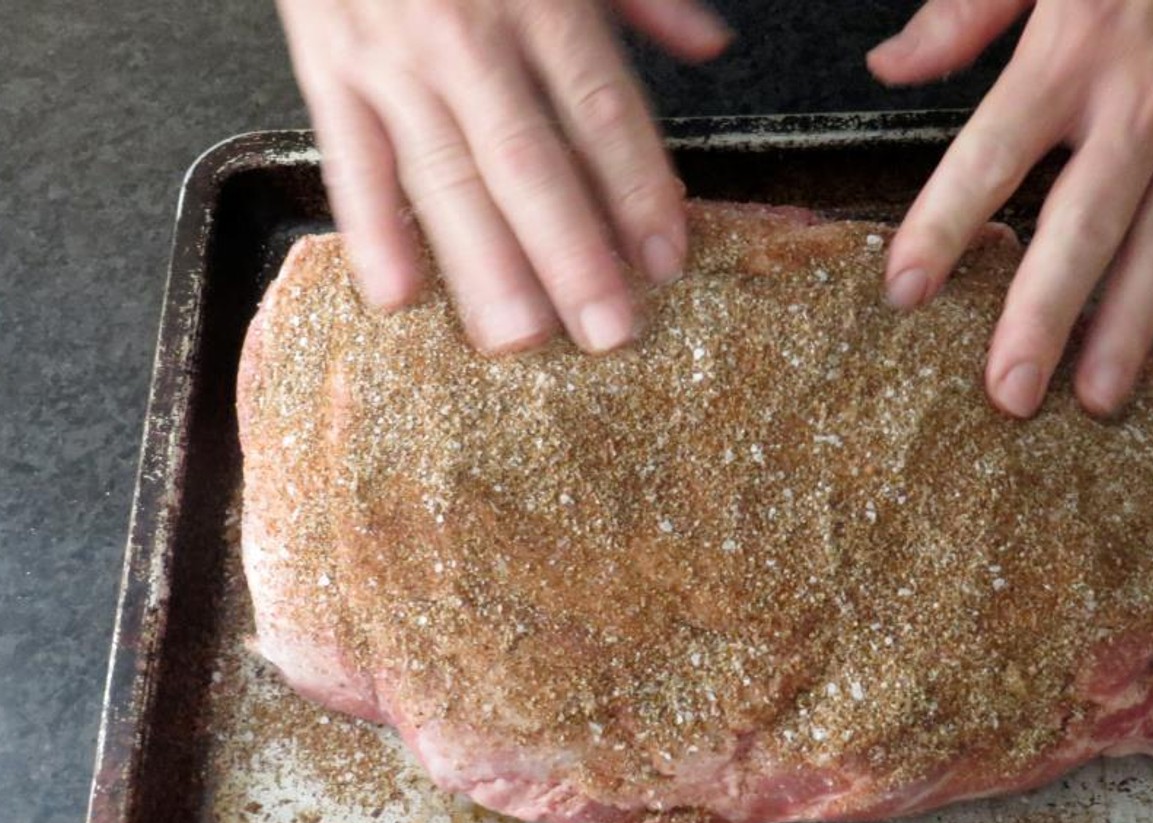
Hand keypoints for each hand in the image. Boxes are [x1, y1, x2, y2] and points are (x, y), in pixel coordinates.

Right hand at [276, 0, 730, 353]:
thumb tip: (709, 44)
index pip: (600, 109)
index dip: (637, 189)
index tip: (666, 260)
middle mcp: (467, 34)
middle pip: (528, 160)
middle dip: (571, 254)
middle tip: (607, 331)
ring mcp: (392, 57)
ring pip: (444, 175)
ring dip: (482, 266)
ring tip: (518, 340)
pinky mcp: (325, 67)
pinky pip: (349, 157)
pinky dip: (368, 227)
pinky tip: (397, 294)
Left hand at [869, 0, 1152, 417]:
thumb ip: (965, 12)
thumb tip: (892, 67)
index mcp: (1071, 52)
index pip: (991, 157)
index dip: (942, 228)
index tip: (903, 290)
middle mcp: (1141, 99)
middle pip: (1084, 227)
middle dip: (1044, 318)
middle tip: (1010, 394)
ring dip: (1131, 327)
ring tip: (1096, 398)